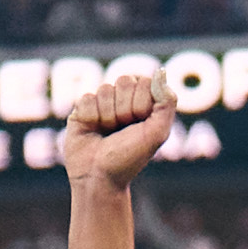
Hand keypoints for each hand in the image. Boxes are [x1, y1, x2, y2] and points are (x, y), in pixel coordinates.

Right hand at [61, 75, 175, 189]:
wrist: (99, 177)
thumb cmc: (129, 158)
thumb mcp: (157, 133)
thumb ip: (165, 102)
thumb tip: (161, 71)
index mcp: (144, 102)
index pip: (145, 82)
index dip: (141, 104)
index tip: (139, 125)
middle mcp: (123, 99)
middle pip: (124, 81)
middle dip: (125, 109)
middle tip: (122, 129)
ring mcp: (102, 102)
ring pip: (105, 89)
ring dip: (108, 116)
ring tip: (107, 132)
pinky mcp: (82, 108)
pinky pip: (87, 98)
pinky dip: (92, 117)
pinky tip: (93, 129)